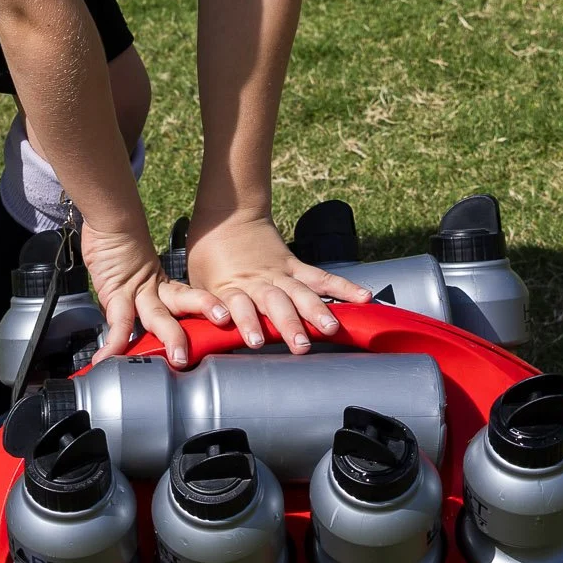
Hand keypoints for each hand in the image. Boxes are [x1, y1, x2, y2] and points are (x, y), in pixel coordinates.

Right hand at [78, 217, 231, 369]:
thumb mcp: (139, 271)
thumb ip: (152, 291)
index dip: (208, 310)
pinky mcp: (115, 292)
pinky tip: (111, 356)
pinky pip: (117, 321)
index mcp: (162, 288)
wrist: (106, 222)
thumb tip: (166, 312)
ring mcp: (136, 292)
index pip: (188, 303)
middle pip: (183, 304)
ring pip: (159, 315)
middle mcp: (154, 291)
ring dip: (170, 335)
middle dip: (204, 314)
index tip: (227, 320)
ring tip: (179, 356)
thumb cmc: (119, 248)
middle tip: (224, 324)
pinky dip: (115, 341)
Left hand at [186, 214, 371, 353]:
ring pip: (301, 293)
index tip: (255, 340)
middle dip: (289, 325)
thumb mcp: (198, 283)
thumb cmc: (208, 254)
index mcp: (231, 286)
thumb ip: (208, 309)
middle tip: (302, 346)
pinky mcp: (295, 265)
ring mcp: (280, 273)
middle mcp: (259, 281)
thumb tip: (201, 339)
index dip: (247, 321)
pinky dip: (343, 287)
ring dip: (317, 311)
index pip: (239, 305)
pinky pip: (321, 277)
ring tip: (332, 328)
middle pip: (276, 303)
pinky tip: (364, 297)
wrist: (226, 216)